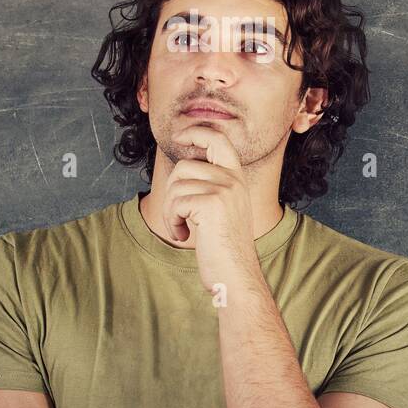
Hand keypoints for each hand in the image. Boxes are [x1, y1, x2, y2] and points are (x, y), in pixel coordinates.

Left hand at [162, 123, 261, 296]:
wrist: (236, 275)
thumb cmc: (224, 248)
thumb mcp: (223, 208)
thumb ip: (210, 185)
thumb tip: (184, 165)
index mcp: (236, 179)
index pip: (218, 140)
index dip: (196, 132)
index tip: (179, 135)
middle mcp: (233, 180)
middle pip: (185, 166)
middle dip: (172, 191)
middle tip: (178, 216)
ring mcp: (224, 190)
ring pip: (176, 185)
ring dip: (171, 211)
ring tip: (182, 229)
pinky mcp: (212, 204)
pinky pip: (175, 202)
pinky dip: (172, 221)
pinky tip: (183, 236)